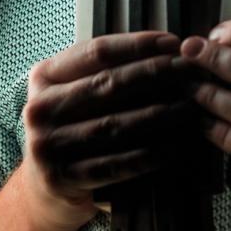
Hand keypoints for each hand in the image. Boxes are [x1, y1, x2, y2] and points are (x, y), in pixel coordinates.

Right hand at [21, 31, 199, 230]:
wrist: (44, 188)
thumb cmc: (72, 130)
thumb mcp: (73, 93)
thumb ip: (104, 71)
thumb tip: (164, 48)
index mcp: (43, 77)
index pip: (96, 52)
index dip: (137, 45)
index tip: (172, 42)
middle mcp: (39, 108)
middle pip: (107, 85)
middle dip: (155, 75)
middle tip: (190, 72)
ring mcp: (47, 145)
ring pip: (115, 125)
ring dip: (160, 115)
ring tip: (191, 107)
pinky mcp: (63, 178)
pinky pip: (116, 164)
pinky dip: (150, 154)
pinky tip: (176, 146)